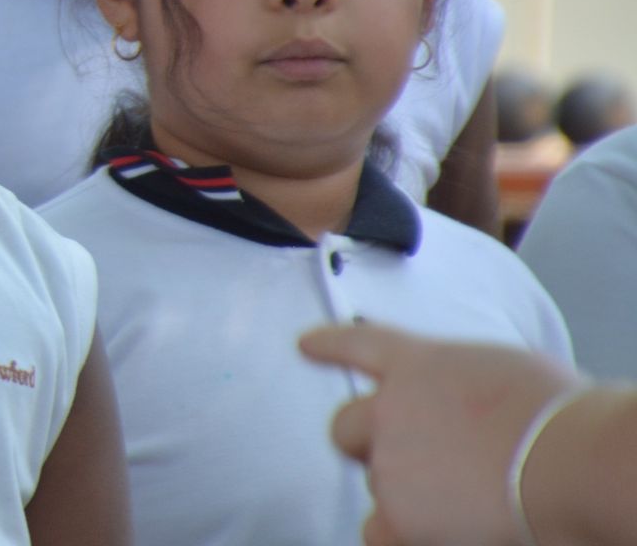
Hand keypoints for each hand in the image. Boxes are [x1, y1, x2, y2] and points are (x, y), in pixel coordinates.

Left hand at [299, 323, 579, 545]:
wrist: (565, 460)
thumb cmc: (558, 417)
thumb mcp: (507, 375)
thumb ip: (466, 388)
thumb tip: (470, 414)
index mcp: (421, 366)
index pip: (361, 345)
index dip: (330, 345)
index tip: (306, 345)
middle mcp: (391, 410)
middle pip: (346, 425)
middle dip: (362, 442)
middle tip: (397, 459)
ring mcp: (390, 462)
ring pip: (376, 483)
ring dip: (405, 494)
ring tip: (458, 501)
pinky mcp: (398, 513)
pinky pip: (379, 532)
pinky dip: (400, 534)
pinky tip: (431, 531)